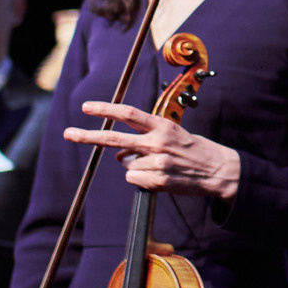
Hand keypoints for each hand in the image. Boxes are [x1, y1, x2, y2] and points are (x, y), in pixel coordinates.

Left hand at [68, 103, 243, 200]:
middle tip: (69, 133)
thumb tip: (118, 155)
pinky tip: (160, 176)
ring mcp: (157, 162)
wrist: (218, 170)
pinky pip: (134, 178)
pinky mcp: (158, 180)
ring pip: (126, 164)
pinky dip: (141, 179)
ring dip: (135, 165)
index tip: (87, 107)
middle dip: (88, 136)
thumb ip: (145, 140)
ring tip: (159, 165)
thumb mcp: (172, 136)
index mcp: (162, 126)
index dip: (106, 109)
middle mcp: (157, 142)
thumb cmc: (193, 150)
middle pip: (114, 138)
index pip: (128, 113)